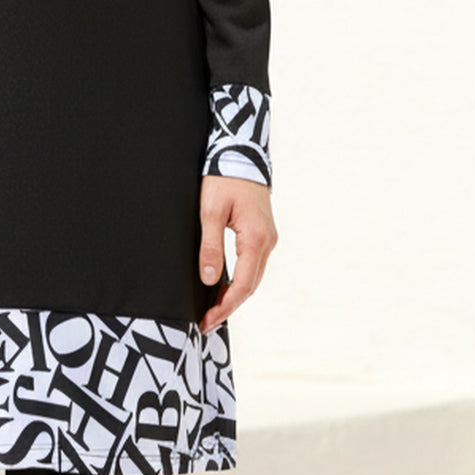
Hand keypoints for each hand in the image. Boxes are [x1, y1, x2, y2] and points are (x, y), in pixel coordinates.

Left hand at [198, 174, 276, 333]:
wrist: (241, 153)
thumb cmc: (223, 178)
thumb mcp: (210, 211)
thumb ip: (210, 247)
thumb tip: (210, 280)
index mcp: (256, 239)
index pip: (242, 285)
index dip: (225, 307)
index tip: (207, 321)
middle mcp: (267, 242)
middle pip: (250, 285)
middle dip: (229, 306)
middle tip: (206, 322)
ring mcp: (268, 237)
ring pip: (253, 276)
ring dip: (235, 294)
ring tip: (213, 309)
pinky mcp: (263, 232)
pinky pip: (253, 264)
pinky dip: (240, 279)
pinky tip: (225, 286)